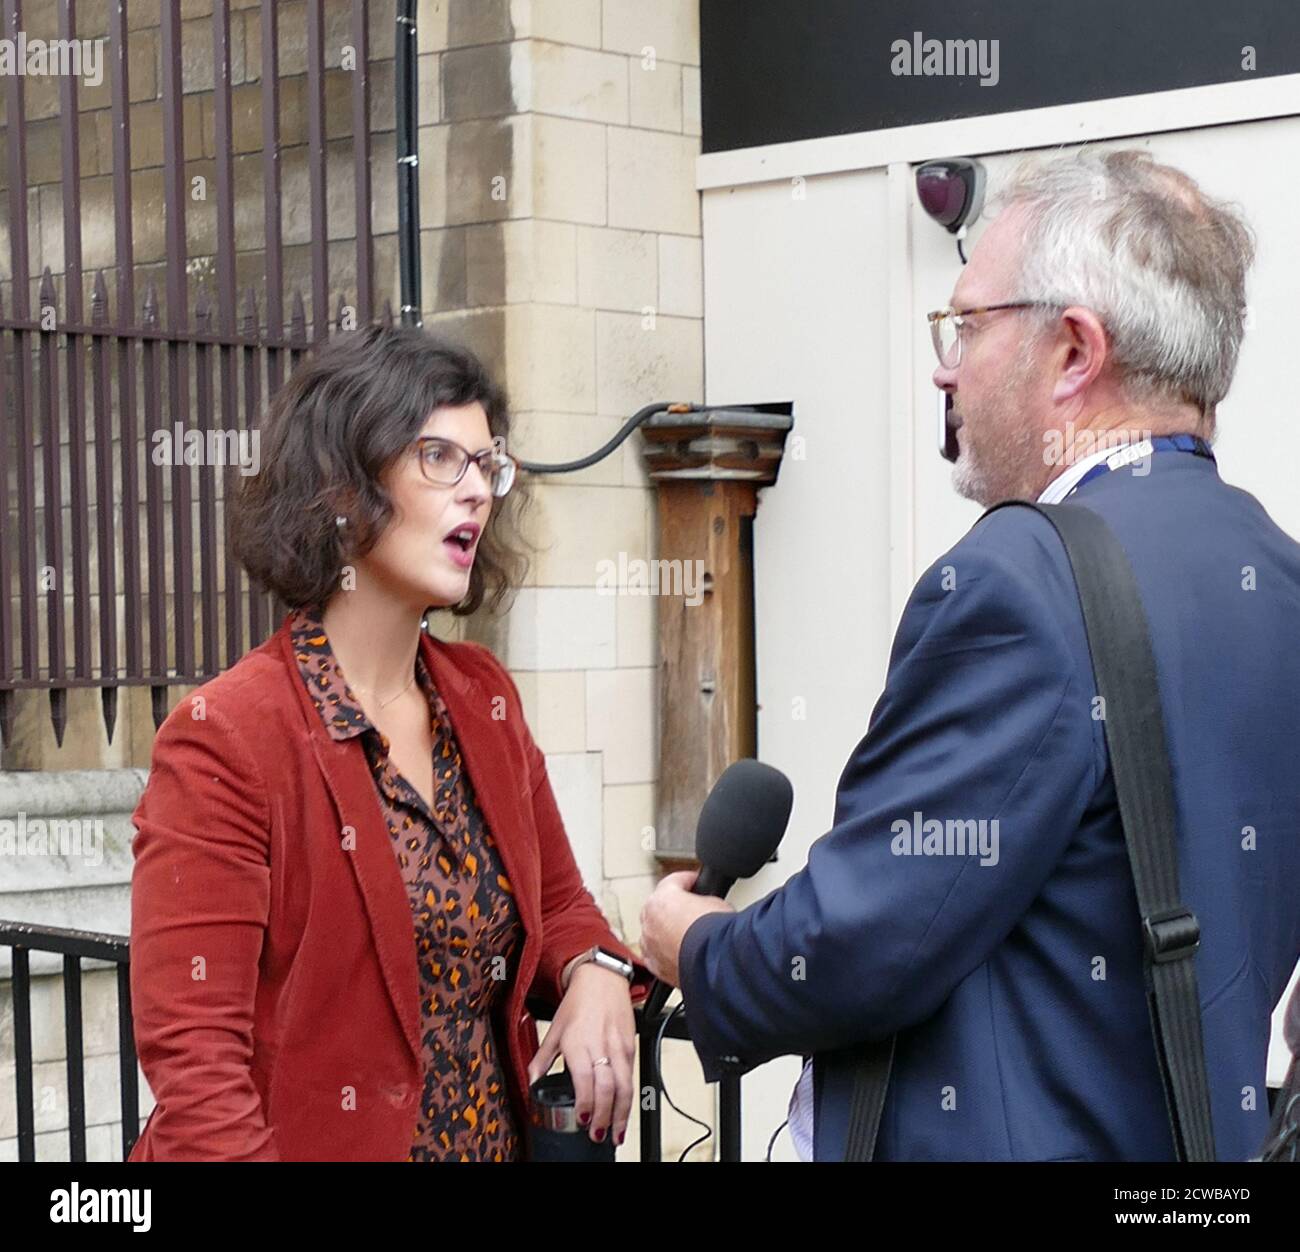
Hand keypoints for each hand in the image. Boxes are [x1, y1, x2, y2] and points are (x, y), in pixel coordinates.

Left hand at [526, 963, 634, 1144]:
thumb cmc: (578, 1002)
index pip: (585, 1078)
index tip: (584, 1120)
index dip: (587, 1102)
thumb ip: (542, 1059)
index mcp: (577, 1041)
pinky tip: (623, 1112)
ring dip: (621, 1113)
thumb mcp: (554, 1029)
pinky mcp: (631, 1046)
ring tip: (616, 1134)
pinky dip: (628, 1098)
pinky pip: (631, 1076)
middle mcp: (600, 1044)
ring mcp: (618, 1046)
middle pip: (608, 1087)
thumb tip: (531, 1082)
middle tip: (598, 1135)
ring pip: (625, 1085)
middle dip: (605, 1116)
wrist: (603, 978)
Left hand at [639, 870, 735, 988]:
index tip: (696, 882)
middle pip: (658, 907)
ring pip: (654, 932)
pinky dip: (666, 953)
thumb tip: (705, 905)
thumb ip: (703, 899)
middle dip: (673, 907)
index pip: (673, 881)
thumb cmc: (714, 932)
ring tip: (686, 934)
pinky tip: (681, 953)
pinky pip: (657, 955)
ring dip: (666, 931)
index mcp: (661, 899)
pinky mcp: (656, 967)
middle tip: (691, 909)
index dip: (689, 880)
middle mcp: (650, 921)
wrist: (716, 964)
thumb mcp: (716, 902)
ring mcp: (650, 945)